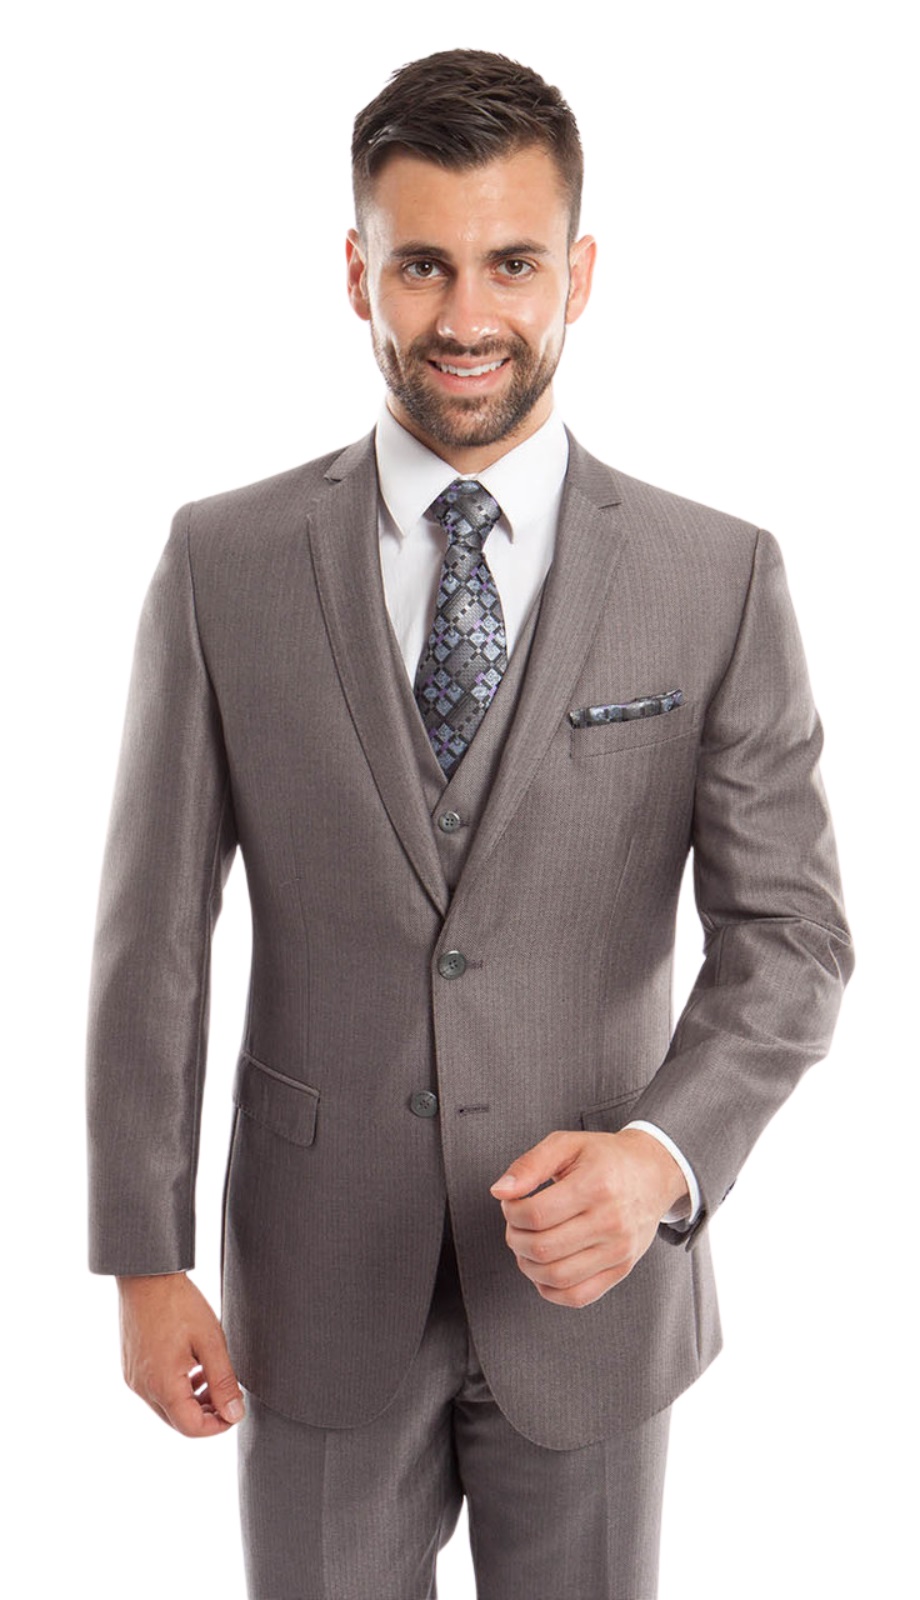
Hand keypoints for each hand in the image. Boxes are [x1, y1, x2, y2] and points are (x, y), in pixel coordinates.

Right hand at [116, 1271, 244, 1435]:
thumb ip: (223, 1382)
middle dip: (206, 1414)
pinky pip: (155, 1390)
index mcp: (162, 1385)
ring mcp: (133, 1378)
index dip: (217, 1426)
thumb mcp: (210, 1341)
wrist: (146, 1275)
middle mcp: (142, 1388)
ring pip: (166, 1407)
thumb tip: (234, 1414)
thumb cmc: (178, 1303)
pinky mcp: (131, 1367)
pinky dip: (177, 1387)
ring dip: (192, 1401)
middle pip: (178, 1421)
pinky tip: (193, 1366)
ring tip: (212, 1377)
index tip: (235, 1411)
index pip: (191, 1428)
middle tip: (228, 1394)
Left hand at [490, 1128, 688, 1307]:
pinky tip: (545, 1267)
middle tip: (517, 1224)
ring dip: (528, 1265)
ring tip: (528, 1244)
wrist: (653, 1173)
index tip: (511, 1203)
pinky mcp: (621, 1269)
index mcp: (595, 1186)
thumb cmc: (605, 1158)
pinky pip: (577, 1296)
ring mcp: (618, 1250)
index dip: (511, 1212)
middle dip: (515, 1237)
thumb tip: (500, 1190)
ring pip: (556, 1276)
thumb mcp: (566, 1145)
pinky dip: (550, 1289)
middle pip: (542, 1248)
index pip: (536, 1214)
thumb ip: (529, 1165)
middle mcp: (611, 1221)